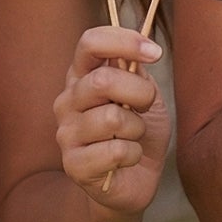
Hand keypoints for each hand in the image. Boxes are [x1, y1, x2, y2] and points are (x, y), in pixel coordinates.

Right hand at [55, 26, 171, 212]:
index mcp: (83, 76)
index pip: (90, 42)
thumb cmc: (139, 132)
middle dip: (140, 93)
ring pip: (112, 117)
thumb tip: (141, 48)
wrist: (135, 180)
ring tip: (133, 137)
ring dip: (137, 128)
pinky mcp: (74, 165)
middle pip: (103, 80)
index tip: (155, 53)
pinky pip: (116, 150)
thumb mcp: (145, 94)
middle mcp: (67, 101)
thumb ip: (136, 70)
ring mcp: (66, 133)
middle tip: (146, 107)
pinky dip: (133, 154)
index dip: (124, 41)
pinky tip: (128, 158)